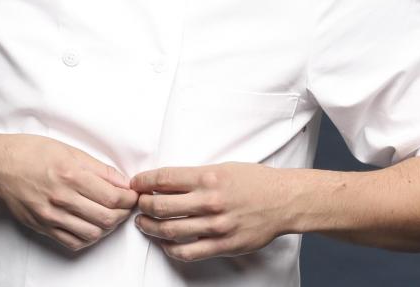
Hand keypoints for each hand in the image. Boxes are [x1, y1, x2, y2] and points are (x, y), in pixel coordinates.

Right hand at [0, 134, 138, 251]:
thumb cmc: (32, 153)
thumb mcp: (69, 150)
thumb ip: (99, 169)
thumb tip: (123, 182)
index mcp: (71, 174)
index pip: (114, 196)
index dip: (130, 198)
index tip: (133, 194)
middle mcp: (62, 197)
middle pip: (107, 218)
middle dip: (124, 213)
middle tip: (126, 206)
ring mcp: (52, 215)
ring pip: (93, 233)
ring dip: (109, 227)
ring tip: (110, 215)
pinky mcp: (44, 227)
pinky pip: (74, 242)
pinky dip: (89, 237)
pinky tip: (92, 226)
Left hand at [130, 162, 292, 261]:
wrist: (284, 201)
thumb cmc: (254, 181)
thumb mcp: (223, 168)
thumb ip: (195, 176)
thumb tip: (164, 182)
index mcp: (208, 177)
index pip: (164, 178)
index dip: (143, 182)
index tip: (136, 184)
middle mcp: (210, 201)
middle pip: (160, 205)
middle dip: (142, 204)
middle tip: (137, 203)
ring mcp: (216, 225)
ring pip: (170, 230)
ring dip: (150, 227)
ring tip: (143, 222)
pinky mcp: (223, 245)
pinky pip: (188, 252)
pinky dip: (170, 248)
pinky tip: (165, 243)